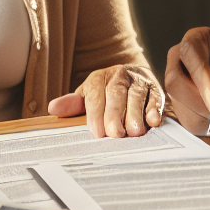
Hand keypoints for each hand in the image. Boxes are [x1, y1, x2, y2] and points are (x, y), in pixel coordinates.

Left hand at [46, 64, 163, 137]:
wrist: (133, 77)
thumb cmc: (106, 94)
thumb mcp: (88, 96)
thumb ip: (73, 104)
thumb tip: (53, 108)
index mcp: (100, 77)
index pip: (96, 93)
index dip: (96, 113)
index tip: (97, 132)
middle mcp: (120, 75)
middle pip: (116, 93)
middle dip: (115, 114)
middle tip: (115, 134)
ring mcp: (139, 81)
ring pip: (137, 95)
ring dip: (136, 113)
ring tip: (134, 132)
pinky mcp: (156, 89)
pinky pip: (156, 98)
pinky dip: (155, 109)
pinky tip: (153, 121)